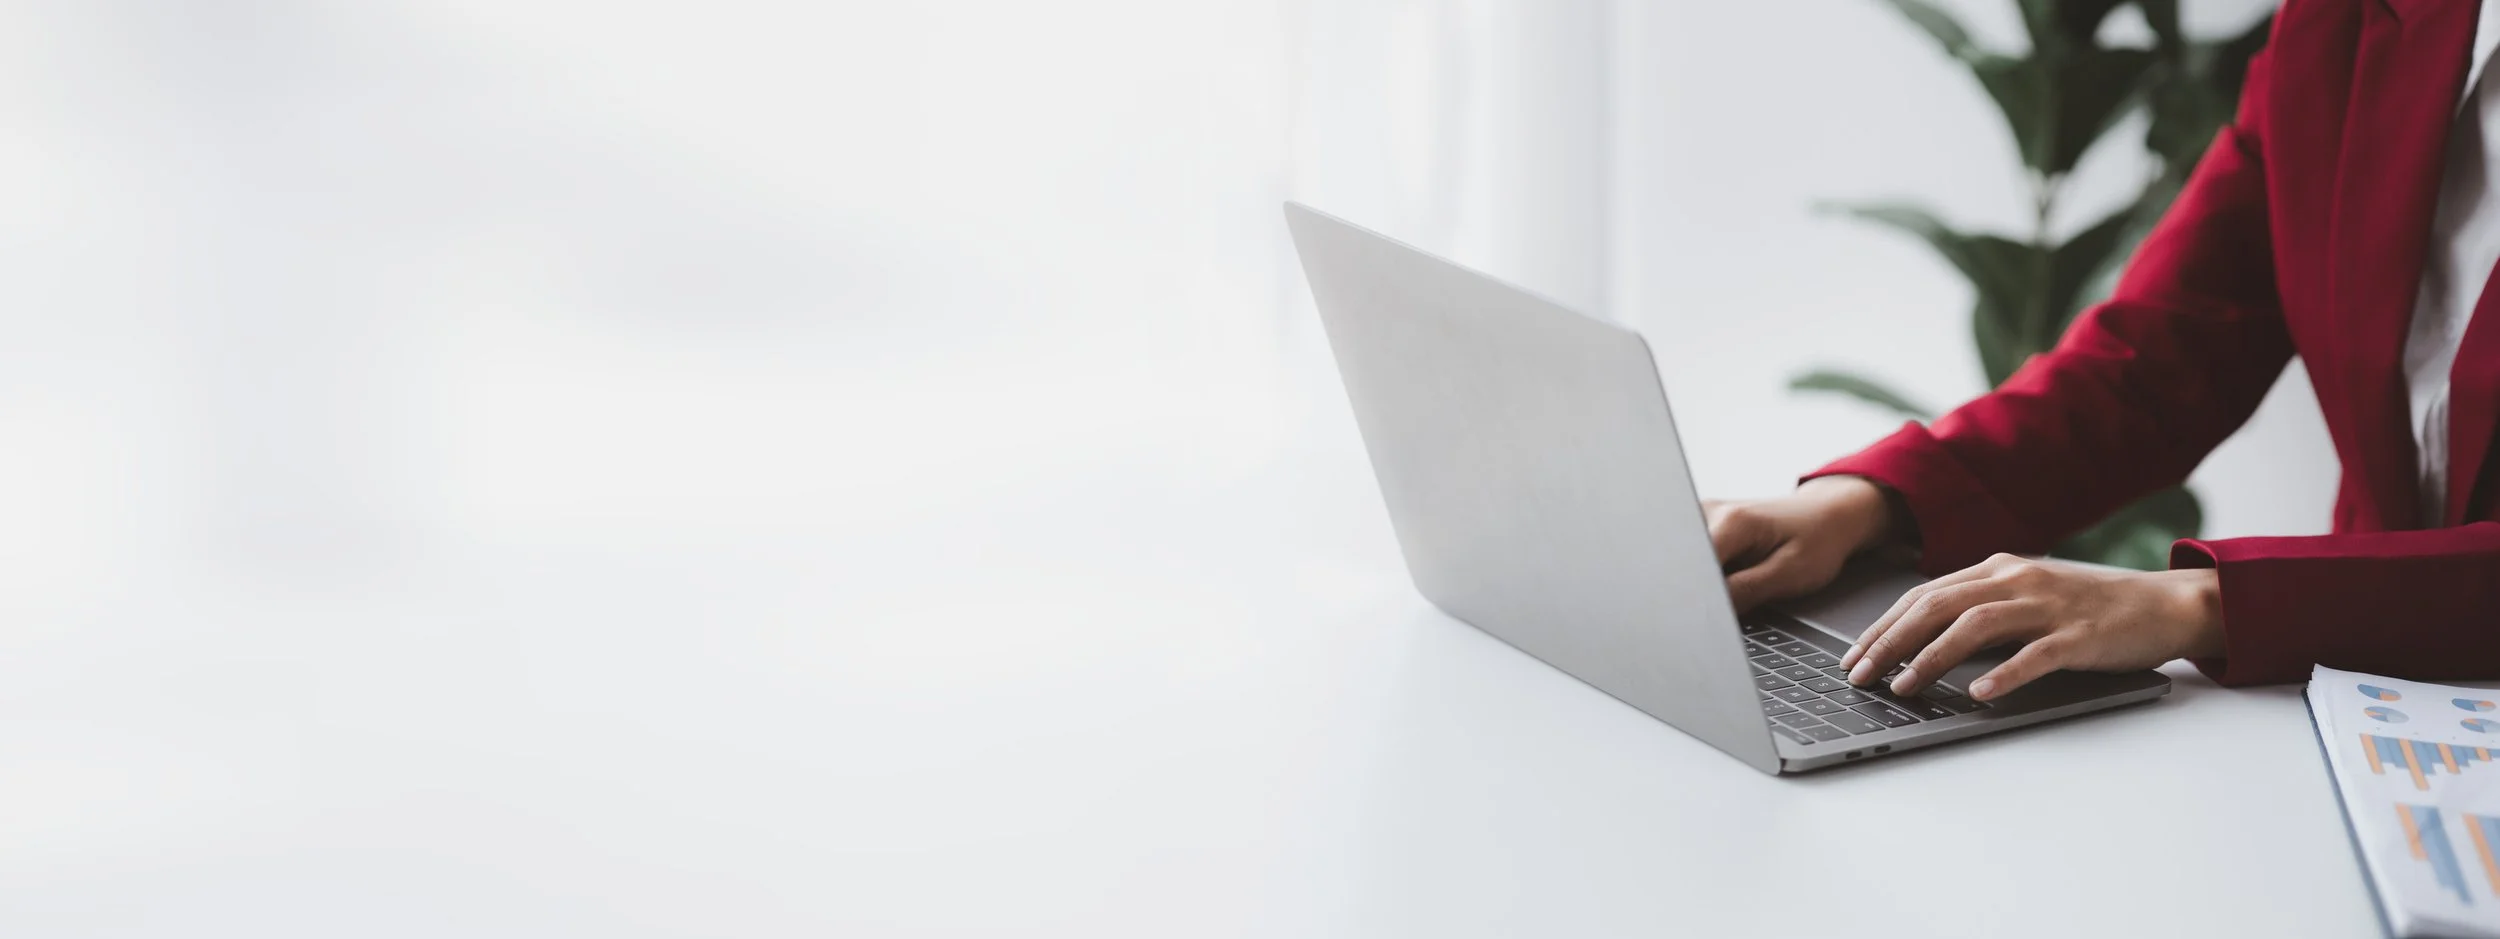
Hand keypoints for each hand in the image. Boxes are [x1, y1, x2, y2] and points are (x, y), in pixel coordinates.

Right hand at [1705, 476, 1900, 612]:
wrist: (1827, 514)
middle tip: (1740, 596)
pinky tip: (1735, 572)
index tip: (1717, 617)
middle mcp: (1709, 511)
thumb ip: (1745, 591)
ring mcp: (1703, 515)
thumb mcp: (1789, 573)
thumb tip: (1708, 610)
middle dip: (1702, 591)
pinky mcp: (1703, 524)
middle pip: (1687, 565)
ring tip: (1745, 579)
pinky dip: (1710, 574)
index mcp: (1732, 521)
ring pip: (1689, 563)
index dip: (1703, 598)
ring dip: (1707, 581)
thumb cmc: (1817, 540)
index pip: (1696, 569)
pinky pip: (1696, 558)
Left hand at [1840, 553, 2223, 701]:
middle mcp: (2016, 579)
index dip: (1882, 626)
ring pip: (1975, 625)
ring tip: (1904, 686)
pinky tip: (1979, 693)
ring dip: (1932, 657)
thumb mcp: (2025, 597)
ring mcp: (2048, 605)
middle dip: (1889, 642)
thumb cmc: (2087, 607)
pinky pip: (2035, 654)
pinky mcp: (2080, 634)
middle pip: (1936, 606)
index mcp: (1996, 569)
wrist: (2162, 604)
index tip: (1852, 656)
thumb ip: (1980, 610)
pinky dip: (2003, 674)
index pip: (1923, 595)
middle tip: (1859, 676)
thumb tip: (1920, 643)